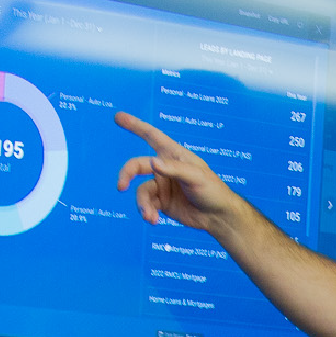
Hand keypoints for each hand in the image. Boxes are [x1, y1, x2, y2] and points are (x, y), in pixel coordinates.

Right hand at [112, 111, 251, 231]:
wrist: (218, 216)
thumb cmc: (212, 190)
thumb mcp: (196, 177)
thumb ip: (174, 169)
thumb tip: (153, 162)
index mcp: (173, 155)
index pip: (151, 135)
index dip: (134, 125)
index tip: (117, 117)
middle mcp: (164, 168)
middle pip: (136, 166)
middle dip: (126, 174)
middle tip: (120, 186)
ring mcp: (161, 186)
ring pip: (141, 191)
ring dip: (142, 204)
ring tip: (150, 216)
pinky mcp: (161, 203)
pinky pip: (147, 205)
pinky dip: (147, 213)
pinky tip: (153, 220)